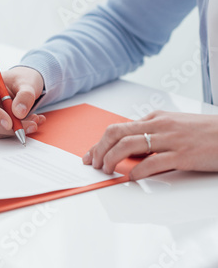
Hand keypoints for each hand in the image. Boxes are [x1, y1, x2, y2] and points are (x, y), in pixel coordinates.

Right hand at [0, 67, 46, 137]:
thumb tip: (19, 113)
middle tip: (32, 124)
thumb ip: (25, 96)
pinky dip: (19, 128)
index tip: (9, 123)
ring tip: (35, 119)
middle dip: (11, 126)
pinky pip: (4, 131)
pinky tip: (31, 120)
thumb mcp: (27, 83)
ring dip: (18, 128)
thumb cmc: (21, 79)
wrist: (23, 84)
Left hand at [82, 110, 217, 179]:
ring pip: (128, 145)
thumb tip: (127, 150)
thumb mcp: (174, 126)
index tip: (90, 155)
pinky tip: (131, 178)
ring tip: (106, 171)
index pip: (118, 128)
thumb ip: (151, 134)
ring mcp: (171, 139)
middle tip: (93, 164)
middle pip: (117, 134)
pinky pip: (152, 162)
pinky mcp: (183, 155)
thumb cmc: (205, 132)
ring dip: (112, 159)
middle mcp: (159, 125)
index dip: (99, 143)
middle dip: (99, 149)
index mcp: (155, 118)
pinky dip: (137, 171)